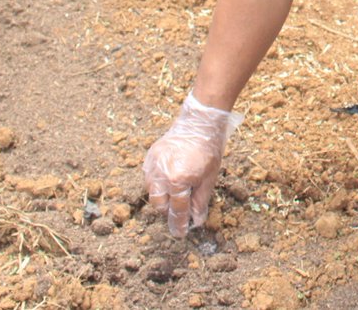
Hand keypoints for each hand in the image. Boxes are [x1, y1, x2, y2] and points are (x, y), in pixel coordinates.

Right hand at [142, 92, 243, 236]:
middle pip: (159, 204)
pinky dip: (157, 183)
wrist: (199, 123)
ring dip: (162, 197)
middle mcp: (161, 175)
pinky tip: (168, 180)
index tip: (180, 233)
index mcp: (178, 181)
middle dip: (169, 210)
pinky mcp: (149, 157)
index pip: (177, 210)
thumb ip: (200, 202)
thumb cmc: (208, 150)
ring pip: (151, 192)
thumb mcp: (209, 179)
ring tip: (175, 193)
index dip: (179, 223)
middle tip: (179, 211)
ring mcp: (153, 165)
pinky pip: (149, 178)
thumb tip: (196, 221)